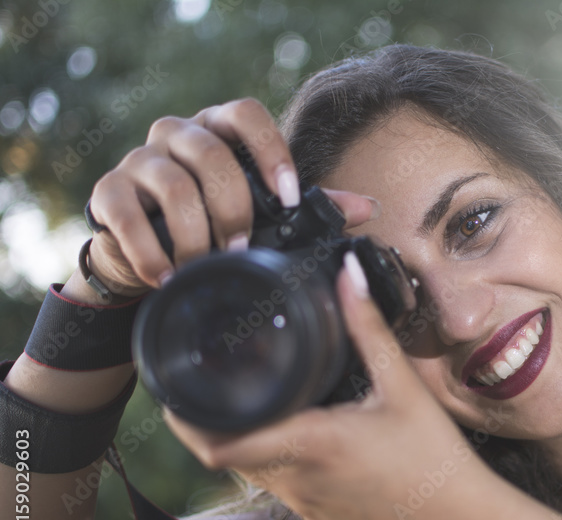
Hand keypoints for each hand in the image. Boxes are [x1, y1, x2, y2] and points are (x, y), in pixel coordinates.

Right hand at [84, 98, 374, 296]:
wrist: (151, 255)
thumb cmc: (217, 224)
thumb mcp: (266, 214)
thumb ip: (313, 208)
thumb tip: (367, 208)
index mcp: (220, 131)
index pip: (245, 113)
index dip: (270, 150)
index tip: (290, 197)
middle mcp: (177, 134)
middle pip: (210, 153)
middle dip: (233, 207)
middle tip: (240, 249)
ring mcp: (139, 159)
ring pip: (171, 182)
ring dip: (195, 234)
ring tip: (206, 265)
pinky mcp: (107, 191)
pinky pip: (127, 215)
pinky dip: (152, 253)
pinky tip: (168, 276)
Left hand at [165, 254, 498, 519]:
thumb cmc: (438, 463)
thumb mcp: (404, 389)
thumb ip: (369, 330)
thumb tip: (349, 274)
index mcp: (308, 444)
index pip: (215, 442)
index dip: (183, 417)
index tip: (174, 384)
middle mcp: (295, 481)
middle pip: (219, 456)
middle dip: (202, 422)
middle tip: (201, 383)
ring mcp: (305, 506)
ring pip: (250, 471)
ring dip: (239, 440)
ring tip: (247, 400)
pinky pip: (278, 487)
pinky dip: (270, 459)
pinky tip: (295, 435)